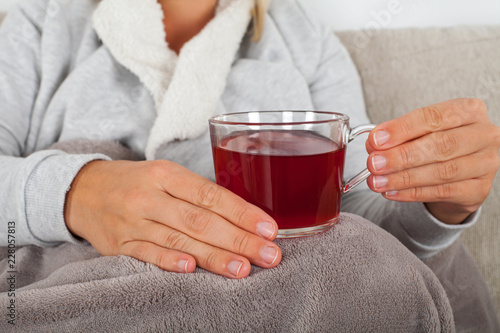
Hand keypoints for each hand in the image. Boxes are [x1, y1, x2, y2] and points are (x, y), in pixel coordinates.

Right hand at [64, 160, 280, 278]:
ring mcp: (133, 221)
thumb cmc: (137, 182)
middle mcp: (150, 196)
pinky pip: (146, 253)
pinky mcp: (119, 244)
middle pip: (200, 220)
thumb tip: (243, 217)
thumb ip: (198, 194)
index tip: (268, 228)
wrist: (83, 189)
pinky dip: (168, 261)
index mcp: (166, 174)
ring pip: (178, 240)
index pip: (210, 194)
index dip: (241, 212)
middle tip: (269, 254)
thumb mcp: (165, 175)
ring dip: (213, 256)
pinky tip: (191, 269)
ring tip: (243, 269)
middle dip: (238, 239)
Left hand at [365, 98, 499, 223]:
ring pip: (441, 172)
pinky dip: (412, 193)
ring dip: (403, 178)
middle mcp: (484, 135)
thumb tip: (374, 143)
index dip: (402, 129)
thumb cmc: (436, 145)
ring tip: (377, 181)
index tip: (376, 140)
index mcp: (469, 111)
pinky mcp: (479, 190)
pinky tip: (391, 192)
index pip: (433, 117)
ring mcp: (486, 164)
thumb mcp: (418, 132)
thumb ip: (397, 136)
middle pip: (440, 145)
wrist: (457, 175)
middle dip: (401, 156)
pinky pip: (441, 192)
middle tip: (374, 163)